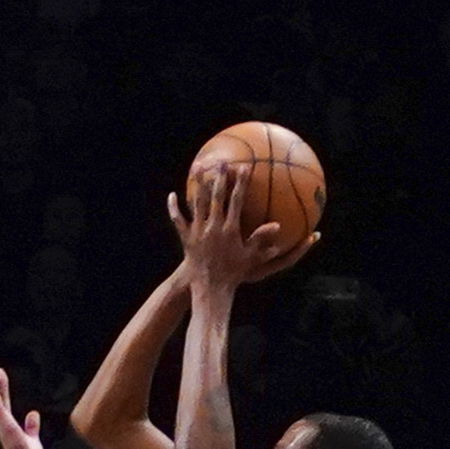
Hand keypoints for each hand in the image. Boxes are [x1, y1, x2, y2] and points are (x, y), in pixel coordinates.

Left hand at [167, 157, 310, 288]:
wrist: (210, 287)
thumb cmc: (235, 273)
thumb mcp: (253, 257)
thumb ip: (262, 239)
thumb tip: (277, 226)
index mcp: (230, 230)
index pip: (236, 201)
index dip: (239, 184)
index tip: (243, 168)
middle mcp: (212, 227)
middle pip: (215, 197)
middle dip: (219, 178)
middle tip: (221, 162)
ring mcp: (197, 232)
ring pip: (196, 204)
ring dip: (198, 186)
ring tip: (198, 169)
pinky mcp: (185, 238)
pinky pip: (178, 220)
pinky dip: (175, 207)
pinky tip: (172, 195)